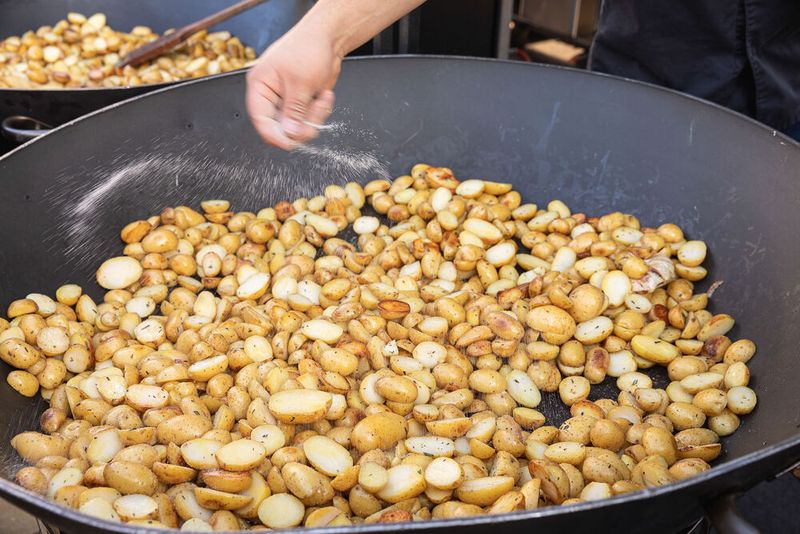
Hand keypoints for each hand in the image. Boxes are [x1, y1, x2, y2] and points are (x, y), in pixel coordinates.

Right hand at [246, 26, 340, 149]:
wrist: (328, 38)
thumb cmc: (308, 48)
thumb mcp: (301, 82)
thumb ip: (294, 111)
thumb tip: (289, 134)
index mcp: (260, 86)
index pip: (260, 119)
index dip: (274, 135)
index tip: (290, 143)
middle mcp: (270, 95)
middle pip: (279, 127)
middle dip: (301, 125)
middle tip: (315, 118)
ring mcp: (285, 100)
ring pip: (296, 127)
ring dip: (314, 117)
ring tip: (322, 98)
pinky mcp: (300, 103)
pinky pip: (308, 120)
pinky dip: (319, 112)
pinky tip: (324, 95)